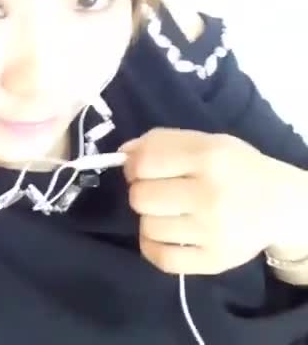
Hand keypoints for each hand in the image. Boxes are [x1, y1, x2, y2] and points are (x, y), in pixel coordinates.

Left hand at [119, 128, 295, 274]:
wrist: (279, 204)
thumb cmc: (235, 167)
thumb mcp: (204, 141)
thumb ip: (161, 141)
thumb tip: (123, 152)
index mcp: (208, 158)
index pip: (144, 164)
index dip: (132, 165)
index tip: (140, 168)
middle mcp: (210, 195)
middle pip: (140, 198)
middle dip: (141, 191)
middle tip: (158, 190)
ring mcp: (213, 232)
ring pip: (148, 227)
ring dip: (150, 217)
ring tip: (168, 211)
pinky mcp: (214, 261)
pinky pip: (161, 259)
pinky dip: (153, 245)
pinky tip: (165, 233)